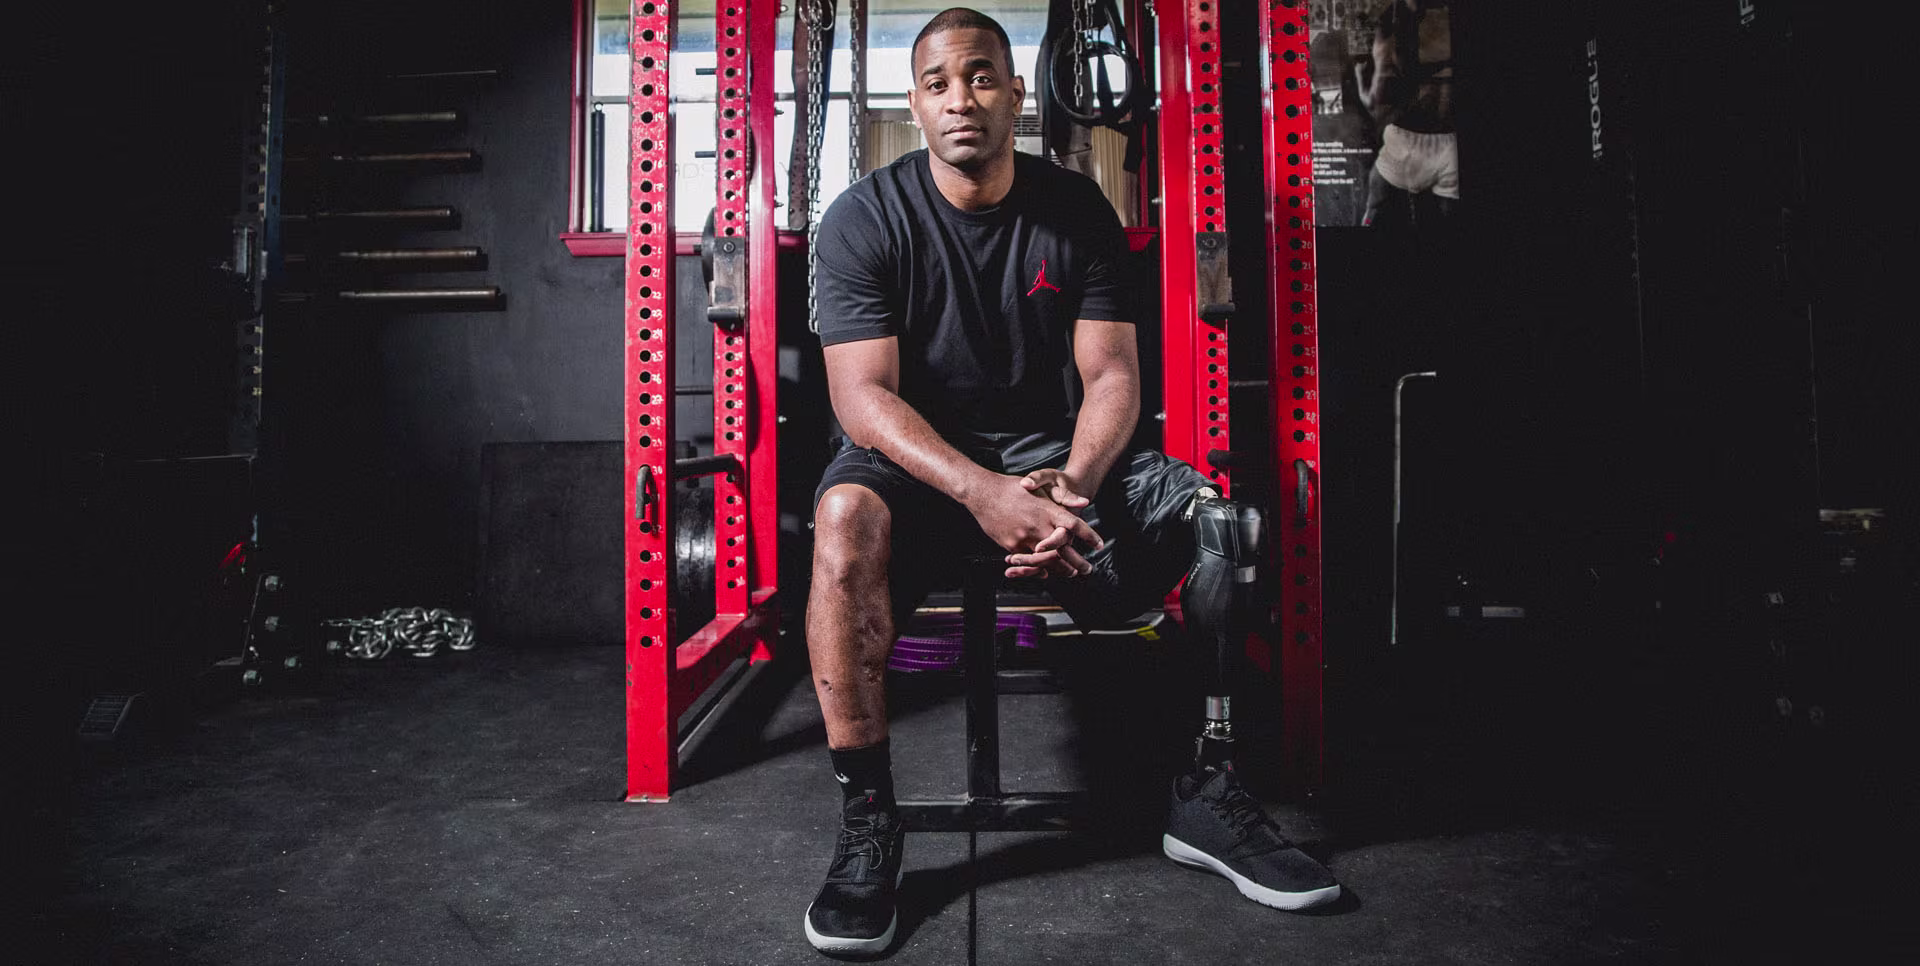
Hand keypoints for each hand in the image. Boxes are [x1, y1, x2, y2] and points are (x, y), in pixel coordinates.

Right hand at [963, 474, 1102, 576]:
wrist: (982, 493)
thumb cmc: (1011, 488)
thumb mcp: (1040, 487)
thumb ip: (1063, 498)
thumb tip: (1084, 504)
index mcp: (1046, 509)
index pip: (1074, 525)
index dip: (1089, 536)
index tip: (1099, 545)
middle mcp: (1037, 525)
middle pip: (1064, 550)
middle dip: (1078, 562)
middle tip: (1087, 569)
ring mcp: (1023, 538)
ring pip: (1047, 561)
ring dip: (1061, 569)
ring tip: (1070, 573)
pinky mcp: (1010, 546)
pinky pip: (1028, 562)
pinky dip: (1040, 569)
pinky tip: (1046, 571)